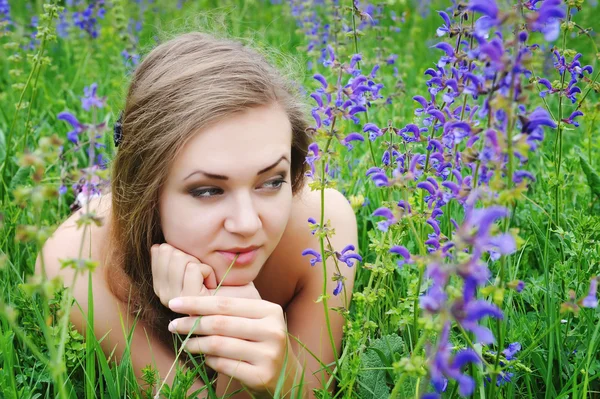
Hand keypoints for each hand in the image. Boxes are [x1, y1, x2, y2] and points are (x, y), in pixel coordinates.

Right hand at [151, 243, 260, 308]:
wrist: (245, 303)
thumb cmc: (224, 281)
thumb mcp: (195, 264)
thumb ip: (175, 256)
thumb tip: (157, 246)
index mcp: (160, 285)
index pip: (159, 251)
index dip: (184, 251)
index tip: (196, 268)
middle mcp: (162, 295)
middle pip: (168, 251)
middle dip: (192, 256)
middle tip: (204, 275)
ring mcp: (173, 300)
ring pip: (180, 257)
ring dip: (200, 263)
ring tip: (209, 280)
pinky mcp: (188, 300)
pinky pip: (193, 268)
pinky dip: (209, 271)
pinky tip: (214, 285)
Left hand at [166, 296, 292, 395]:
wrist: (286, 376)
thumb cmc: (262, 343)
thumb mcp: (255, 322)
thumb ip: (231, 312)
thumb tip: (190, 306)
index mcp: (270, 311)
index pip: (226, 304)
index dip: (197, 303)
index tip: (174, 303)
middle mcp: (272, 330)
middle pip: (220, 323)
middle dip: (191, 323)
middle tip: (173, 326)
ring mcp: (269, 355)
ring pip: (219, 345)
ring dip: (196, 344)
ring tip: (185, 344)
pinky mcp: (261, 376)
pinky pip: (224, 365)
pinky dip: (209, 361)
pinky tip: (205, 358)